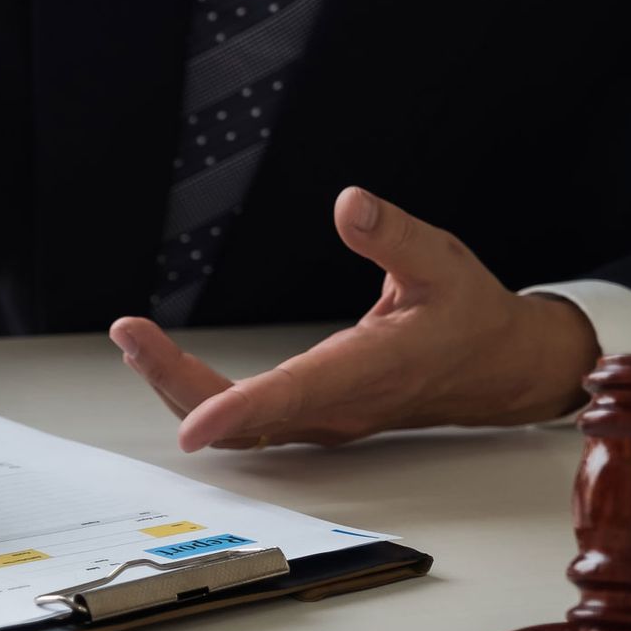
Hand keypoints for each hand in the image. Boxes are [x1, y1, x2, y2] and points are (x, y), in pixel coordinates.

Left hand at [110, 187, 601, 450]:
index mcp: (373, 371)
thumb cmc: (469, 314)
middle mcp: (341, 407)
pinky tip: (166, 365)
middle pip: (247, 418)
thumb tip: (348, 204)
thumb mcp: (441, 261)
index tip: (194, 426)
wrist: (500, 369)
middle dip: (178, 381)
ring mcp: (325, 420)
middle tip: (131, 335)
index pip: (297, 395)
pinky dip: (202, 397)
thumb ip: (393, 235)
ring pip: (241, 427)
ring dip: (180, 389)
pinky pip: (248, 422)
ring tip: (134, 341)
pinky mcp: (315, 419)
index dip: (240, 410)